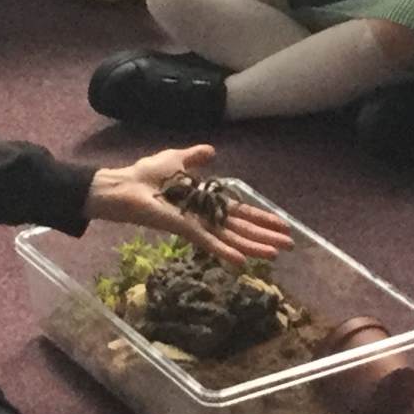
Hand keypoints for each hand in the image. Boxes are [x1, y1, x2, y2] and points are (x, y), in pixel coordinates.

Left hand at [85, 144, 292, 267]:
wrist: (124, 185)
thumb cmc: (146, 175)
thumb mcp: (176, 160)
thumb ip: (195, 158)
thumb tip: (212, 151)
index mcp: (206, 201)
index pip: (239, 212)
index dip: (261, 219)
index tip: (282, 226)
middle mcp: (205, 216)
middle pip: (241, 228)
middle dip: (265, 236)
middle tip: (289, 246)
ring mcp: (196, 225)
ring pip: (230, 238)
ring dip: (253, 246)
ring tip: (275, 255)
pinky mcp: (184, 230)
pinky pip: (208, 242)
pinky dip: (224, 251)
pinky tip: (242, 262)